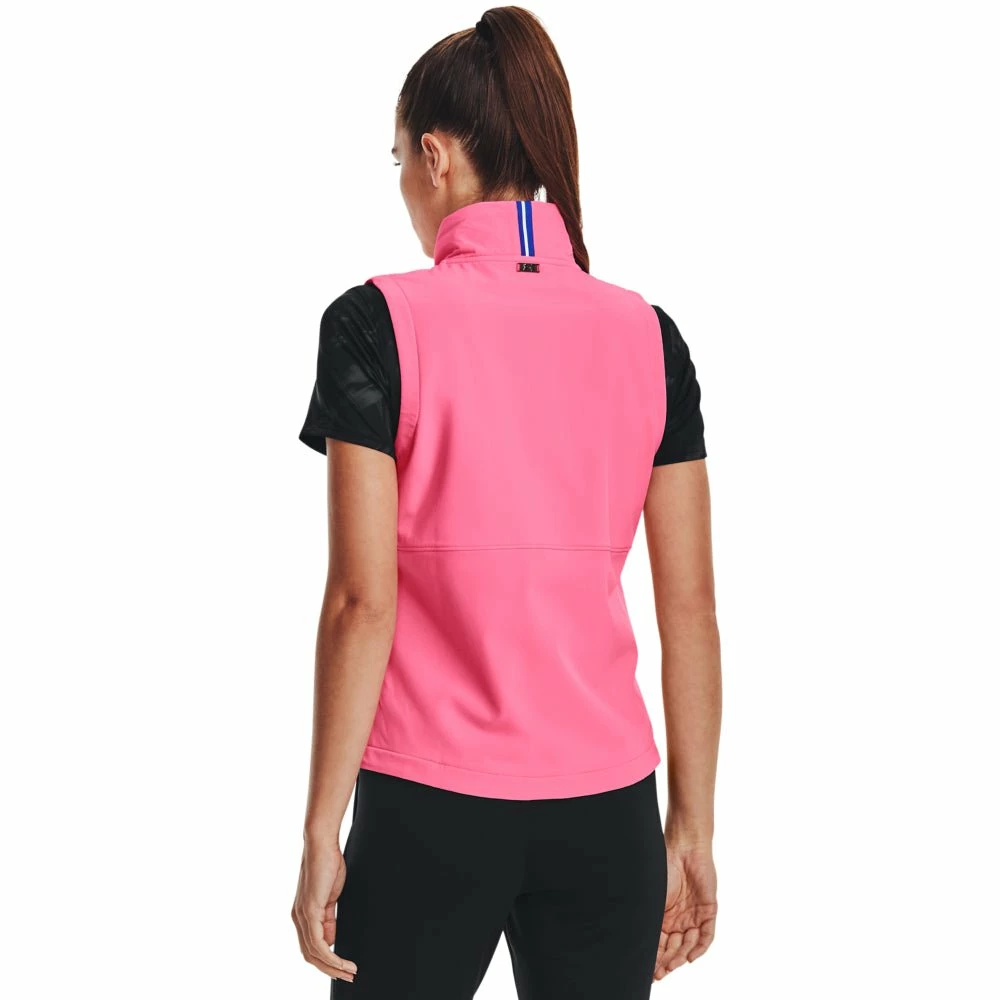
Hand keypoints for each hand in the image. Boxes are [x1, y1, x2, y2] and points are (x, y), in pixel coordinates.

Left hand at [291, 838, 357, 982]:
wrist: (321, 844)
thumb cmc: (328, 865)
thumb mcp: (330, 897)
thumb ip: (328, 918)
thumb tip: (331, 940)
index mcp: (303, 915)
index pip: (311, 947)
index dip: (326, 962)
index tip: (343, 969)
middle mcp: (299, 918)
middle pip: (310, 955)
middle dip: (330, 970)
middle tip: (349, 976)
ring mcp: (302, 915)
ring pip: (314, 953)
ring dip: (332, 966)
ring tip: (349, 972)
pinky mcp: (309, 911)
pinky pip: (318, 943)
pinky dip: (331, 956)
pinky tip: (342, 961)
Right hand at [652, 841, 717, 981]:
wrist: (683, 848)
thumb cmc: (662, 868)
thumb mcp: (652, 898)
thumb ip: (649, 919)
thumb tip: (635, 939)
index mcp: (663, 916)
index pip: (660, 944)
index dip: (656, 959)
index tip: (650, 972)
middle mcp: (679, 919)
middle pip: (675, 948)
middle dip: (667, 962)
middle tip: (660, 973)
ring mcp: (694, 915)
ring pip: (689, 944)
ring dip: (680, 956)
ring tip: (672, 965)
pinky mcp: (708, 910)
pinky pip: (706, 935)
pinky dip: (699, 947)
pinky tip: (690, 957)